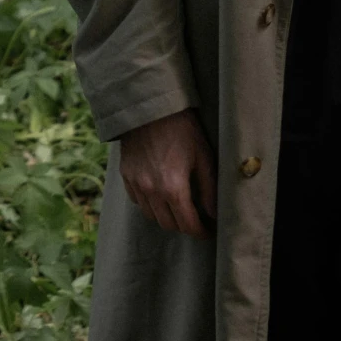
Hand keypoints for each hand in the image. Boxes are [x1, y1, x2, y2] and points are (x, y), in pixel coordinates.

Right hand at [118, 109, 217, 237]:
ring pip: (151, 216)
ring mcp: (135, 184)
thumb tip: (215, 214)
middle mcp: (151, 191)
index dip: (201, 232)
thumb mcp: (203, 157)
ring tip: (179, 208)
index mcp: (173, 188)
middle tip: (196, 220)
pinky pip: (138, 201)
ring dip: (166, 217)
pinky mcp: (126, 176)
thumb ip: (210, 190)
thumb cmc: (182, 130)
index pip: (188, 225)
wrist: (151, 108)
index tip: (209, 231)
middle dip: (185, 226)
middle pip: (168, 225)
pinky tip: (160, 195)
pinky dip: (150, 204)